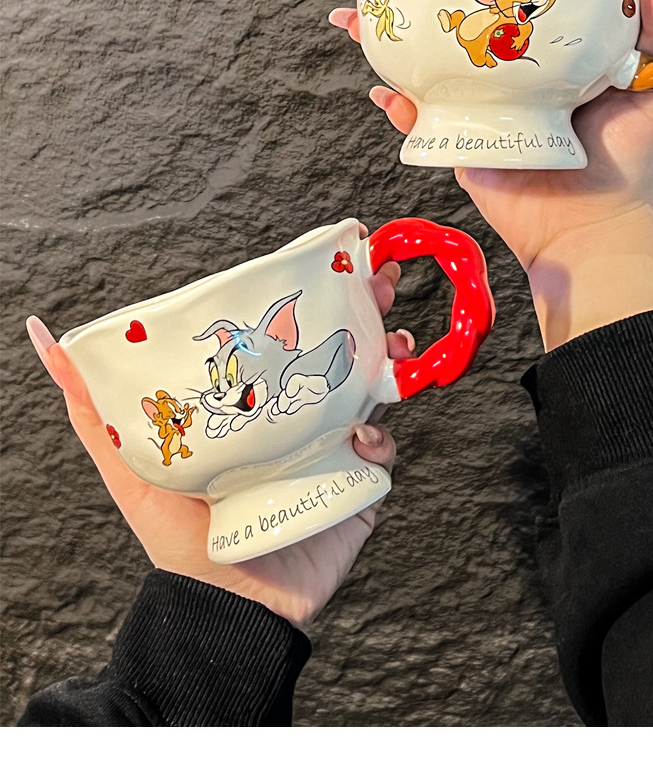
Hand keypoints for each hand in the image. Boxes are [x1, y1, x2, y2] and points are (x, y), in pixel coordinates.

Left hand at [26, 235, 413, 629]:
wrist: (224, 608)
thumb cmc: (174, 537)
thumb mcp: (127, 462)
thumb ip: (90, 406)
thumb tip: (44, 335)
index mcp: (255, 405)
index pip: (288, 336)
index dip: (315, 297)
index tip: (332, 262)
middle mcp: (297, 419)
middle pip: (340, 350)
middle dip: (367, 310)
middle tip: (380, 281)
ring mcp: (330, 451)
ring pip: (373, 389)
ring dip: (389, 357)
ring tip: (391, 340)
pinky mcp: (356, 488)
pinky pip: (382, 453)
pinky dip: (380, 438)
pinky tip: (362, 435)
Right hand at [330, 0, 652, 348]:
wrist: (595, 222)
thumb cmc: (628, 151)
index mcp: (544, 44)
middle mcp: (505, 67)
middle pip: (448, 18)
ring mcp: (478, 104)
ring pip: (422, 61)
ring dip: (382, 37)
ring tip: (349, 13)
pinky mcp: (461, 140)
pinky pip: (420, 118)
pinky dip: (398, 100)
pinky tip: (381, 82)